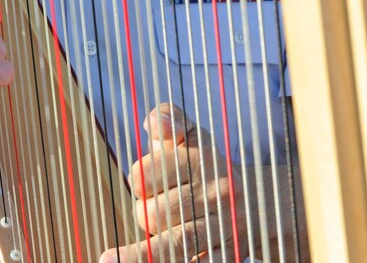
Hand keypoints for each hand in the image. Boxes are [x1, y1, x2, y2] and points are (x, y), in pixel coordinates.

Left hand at [100, 103, 245, 261]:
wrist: (258, 200)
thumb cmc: (206, 164)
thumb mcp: (191, 134)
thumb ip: (168, 118)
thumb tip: (154, 124)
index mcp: (201, 159)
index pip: (146, 174)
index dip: (138, 179)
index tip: (142, 181)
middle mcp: (215, 193)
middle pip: (154, 214)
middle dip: (143, 215)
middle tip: (152, 211)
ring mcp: (222, 228)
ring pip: (173, 246)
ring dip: (140, 255)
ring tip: (108, 260)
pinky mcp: (228, 256)